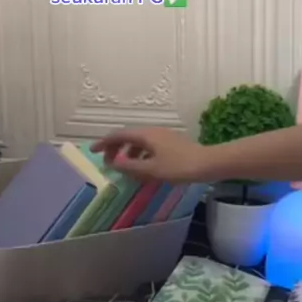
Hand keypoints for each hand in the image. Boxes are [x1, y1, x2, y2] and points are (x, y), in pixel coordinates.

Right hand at [91, 127, 206, 181]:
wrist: (208, 163)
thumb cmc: (179, 166)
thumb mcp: (152, 170)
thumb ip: (131, 167)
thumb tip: (114, 164)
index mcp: (146, 135)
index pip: (119, 135)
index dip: (104, 142)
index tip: (93, 151)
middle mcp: (153, 131)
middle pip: (128, 136)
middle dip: (115, 148)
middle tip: (107, 162)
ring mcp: (163, 136)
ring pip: (139, 142)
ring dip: (128, 152)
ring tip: (124, 168)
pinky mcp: (171, 143)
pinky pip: (149, 146)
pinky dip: (140, 155)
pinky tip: (143, 168)